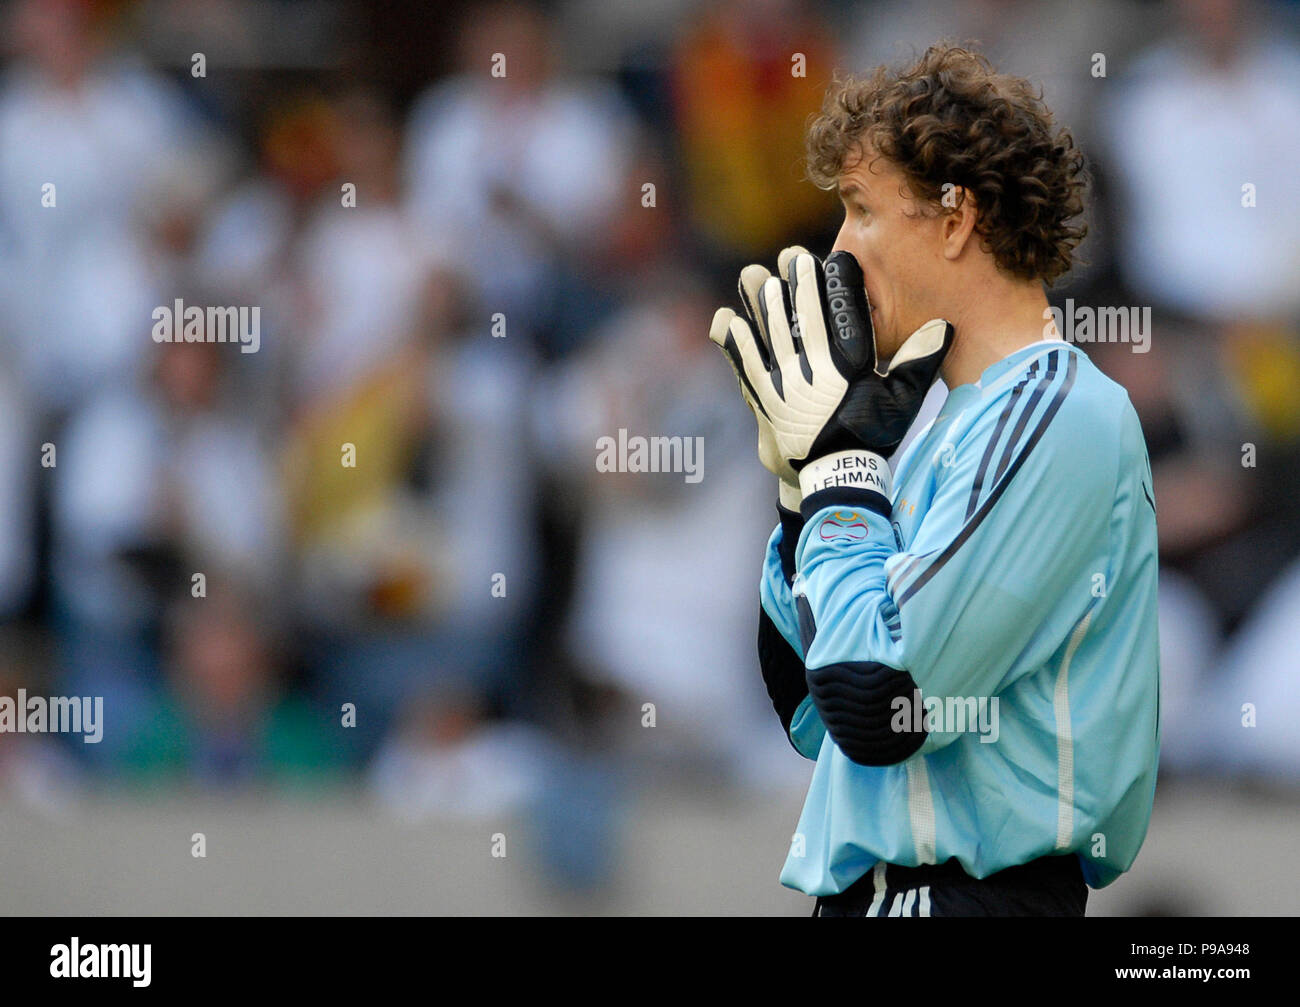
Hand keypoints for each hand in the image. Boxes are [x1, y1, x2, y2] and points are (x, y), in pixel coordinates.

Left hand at [710, 246, 952, 512]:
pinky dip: (737, 343)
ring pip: (771, 336)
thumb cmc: (871, 436)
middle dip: (796, 283)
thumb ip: (918, 363)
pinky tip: (729, 320)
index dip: (835, 285)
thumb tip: (942, 327)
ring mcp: (786, 387)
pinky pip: (747, 366)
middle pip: (802, 318)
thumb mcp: (901, 402)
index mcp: (849, 368)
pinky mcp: (765, 402)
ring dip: (763, 304)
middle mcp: (815, 373)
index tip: (829, 259)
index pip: (843, 316)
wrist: (835, 479)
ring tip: (756, 276)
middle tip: (789, 255)